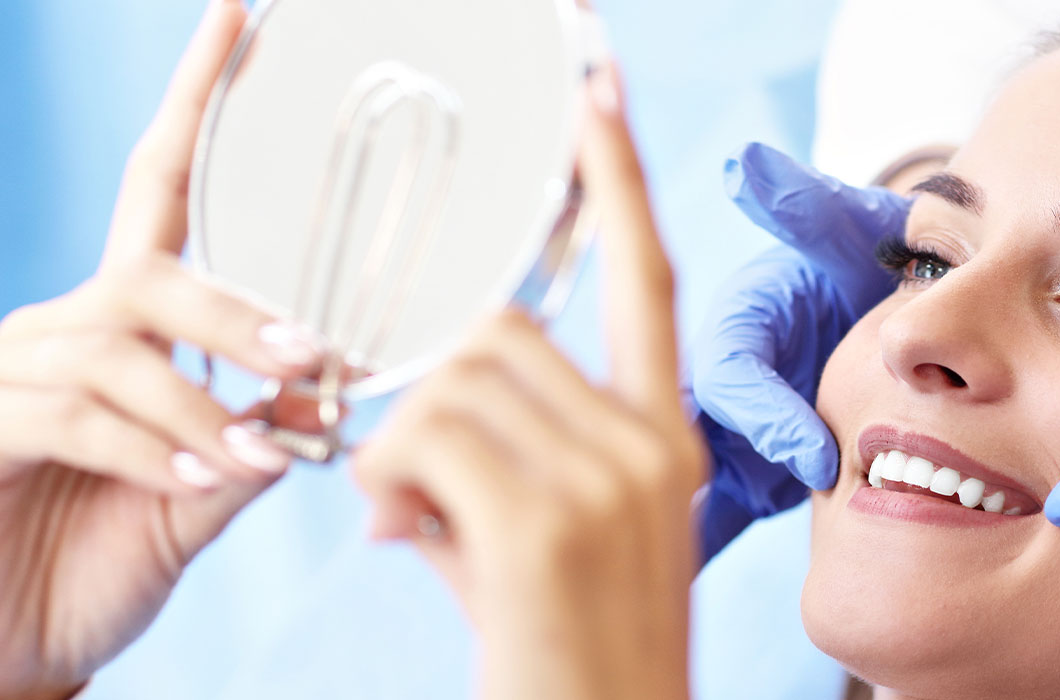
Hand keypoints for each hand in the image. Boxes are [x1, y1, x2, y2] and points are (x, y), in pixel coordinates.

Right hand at [0, 2, 322, 696]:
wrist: (17, 648)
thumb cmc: (97, 561)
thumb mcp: (201, 495)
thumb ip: (257, 438)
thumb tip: (327, 393)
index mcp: (127, 328)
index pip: (163, 191)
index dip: (195, 101)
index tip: (242, 16)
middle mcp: (65, 331)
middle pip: (153, 270)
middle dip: (238, 315)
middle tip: (316, 358)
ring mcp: (14, 374)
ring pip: (118, 343)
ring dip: (201, 399)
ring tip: (259, 455)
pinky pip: (71, 412)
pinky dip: (148, 443)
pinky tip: (196, 476)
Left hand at [352, 64, 703, 699]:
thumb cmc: (571, 661)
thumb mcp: (558, 547)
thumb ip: (498, 461)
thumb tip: (396, 434)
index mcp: (664, 437)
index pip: (645, 280)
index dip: (616, 181)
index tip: (595, 92)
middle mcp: (649, 442)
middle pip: (496, 331)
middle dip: (427, 395)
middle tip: (406, 484)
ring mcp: (607, 478)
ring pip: (449, 382)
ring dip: (397, 447)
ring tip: (410, 524)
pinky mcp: (546, 522)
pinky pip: (421, 439)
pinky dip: (384, 483)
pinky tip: (402, 537)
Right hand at [690, 144, 908, 553]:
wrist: (876, 306)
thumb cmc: (858, 264)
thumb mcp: (842, 232)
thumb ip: (809, 208)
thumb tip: (750, 168)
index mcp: (737, 323)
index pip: (733, 372)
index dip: (768, 415)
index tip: (817, 456)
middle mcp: (717, 378)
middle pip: (690, 436)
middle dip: (705, 492)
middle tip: (732, 548)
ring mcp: (722, 432)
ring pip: (684, 483)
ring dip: (685, 529)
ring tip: (676, 583)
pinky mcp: (738, 474)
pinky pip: (706, 515)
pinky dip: (692, 549)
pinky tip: (671, 601)